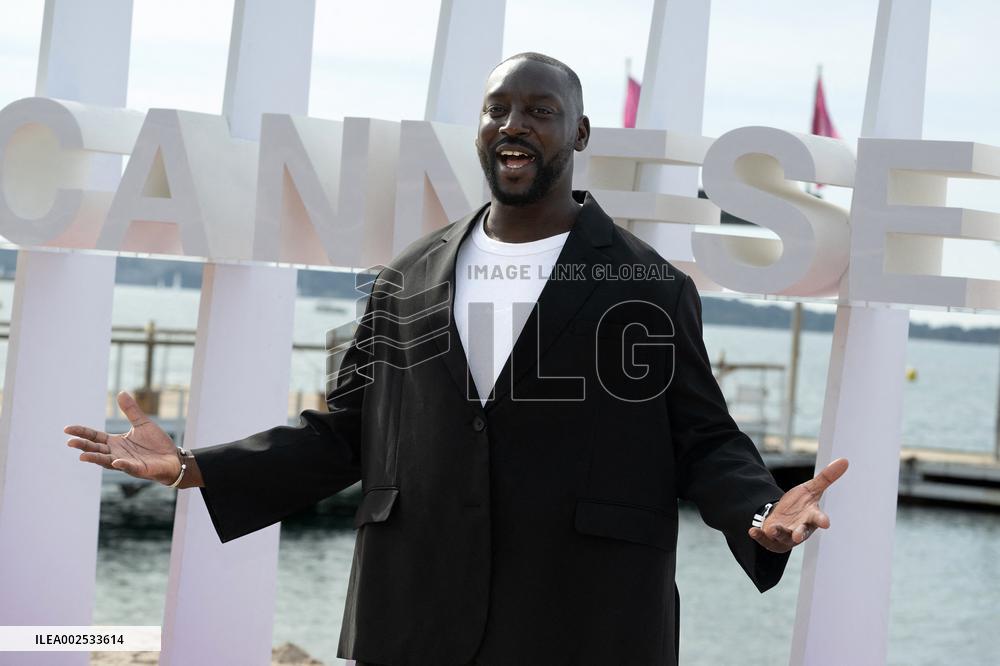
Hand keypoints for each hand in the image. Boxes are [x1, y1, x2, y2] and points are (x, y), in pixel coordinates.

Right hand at [65, 391, 179, 484]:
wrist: (173, 458)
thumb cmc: (156, 443)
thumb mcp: (142, 424)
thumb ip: (131, 411)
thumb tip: (120, 392)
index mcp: (115, 443)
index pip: (94, 437)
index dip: (82, 433)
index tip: (67, 429)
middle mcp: (117, 454)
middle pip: (96, 450)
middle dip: (83, 446)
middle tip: (70, 442)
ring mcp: (126, 463)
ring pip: (107, 461)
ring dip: (96, 458)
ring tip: (82, 456)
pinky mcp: (139, 469)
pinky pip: (128, 468)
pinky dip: (122, 465)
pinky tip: (116, 461)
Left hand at [748, 457, 848, 552]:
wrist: (784, 516)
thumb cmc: (801, 505)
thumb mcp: (811, 489)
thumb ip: (826, 478)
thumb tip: (844, 460)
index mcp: (811, 517)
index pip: (818, 519)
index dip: (822, 520)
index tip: (826, 523)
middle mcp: (799, 528)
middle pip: (801, 533)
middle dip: (799, 535)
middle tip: (798, 537)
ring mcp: (785, 535)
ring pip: (783, 536)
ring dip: (778, 533)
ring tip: (772, 529)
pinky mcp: (771, 539)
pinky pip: (764, 539)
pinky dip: (759, 536)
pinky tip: (752, 531)